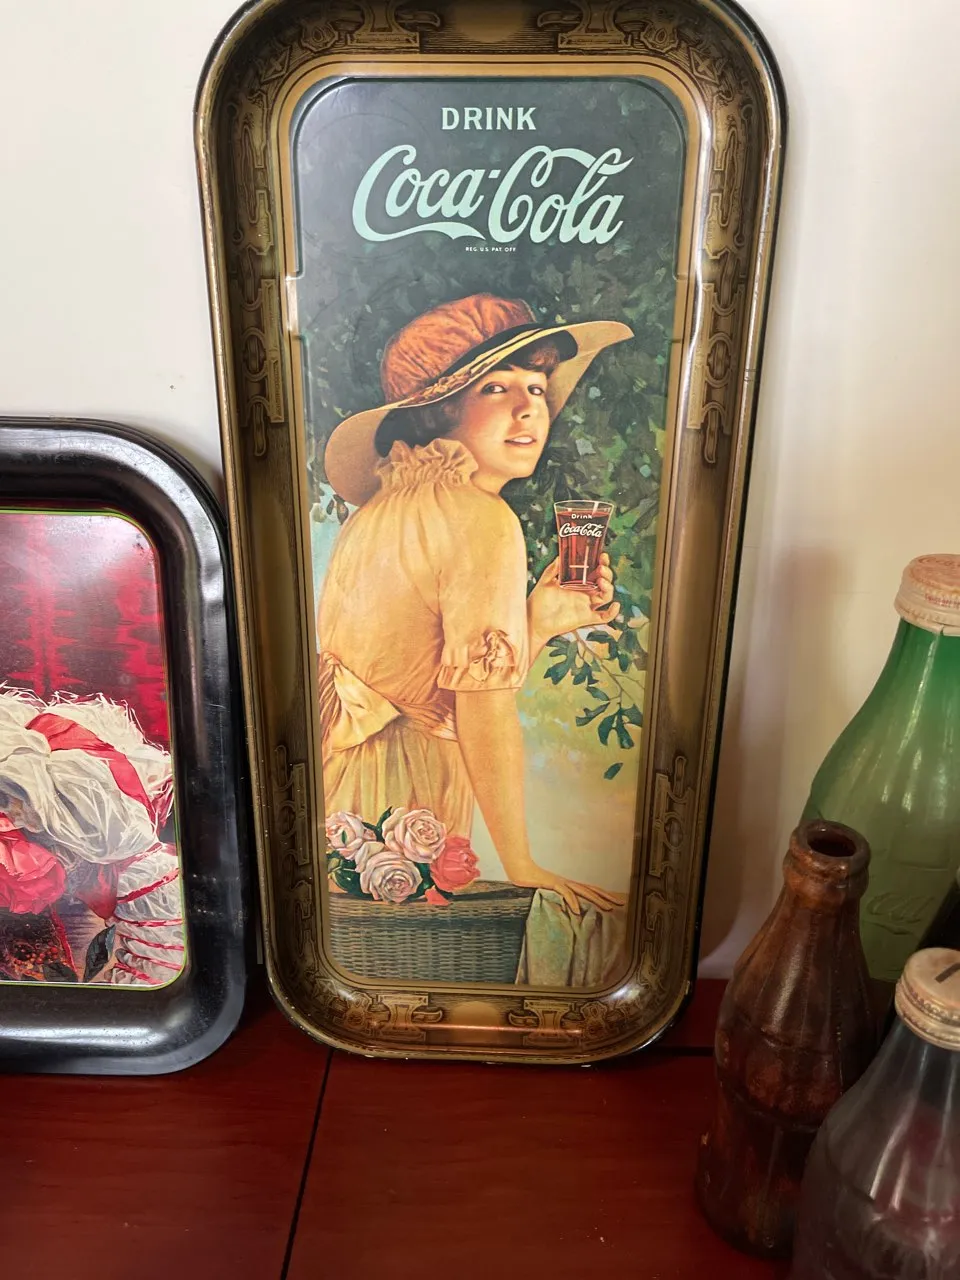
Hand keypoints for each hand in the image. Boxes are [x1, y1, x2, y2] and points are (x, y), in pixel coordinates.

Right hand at [509, 859, 625, 915]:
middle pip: (591, 890)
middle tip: (621, 904)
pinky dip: (572, 902)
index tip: (616, 902)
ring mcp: (561, 882)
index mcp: (568, 885)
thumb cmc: (531, 881)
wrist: (519, 868)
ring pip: (582, 891)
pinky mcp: (551, 884)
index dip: (604, 895)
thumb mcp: (547, 893)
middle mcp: (568, 882)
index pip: (590, 890)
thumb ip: (558, 899)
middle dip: (607, 897)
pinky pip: (565, 893)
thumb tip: (567, 911)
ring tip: (607, 909)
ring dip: (596, 900)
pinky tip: (577, 911)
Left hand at [527, 554, 619, 652]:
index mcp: (578, 582)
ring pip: (606, 596)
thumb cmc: (539, 601)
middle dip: (607, 573)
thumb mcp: (545, 582)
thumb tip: (560, 557)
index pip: (595, 571)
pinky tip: (615, 605)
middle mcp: (585, 593)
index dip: (602, 563)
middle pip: (604, 582)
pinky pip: (604, 617)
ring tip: (602, 581)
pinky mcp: (586, 618)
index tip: (602, 556)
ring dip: (609, 587)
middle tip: (601, 567)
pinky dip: (612, 613)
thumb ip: (552, 570)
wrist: (533, 620)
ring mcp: (586, 606)